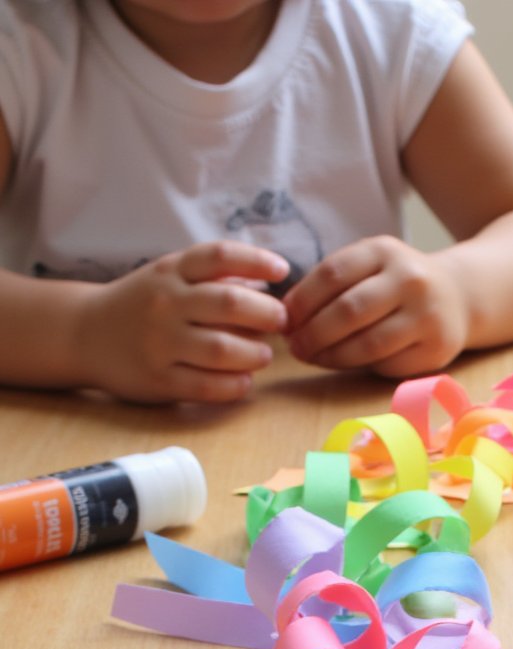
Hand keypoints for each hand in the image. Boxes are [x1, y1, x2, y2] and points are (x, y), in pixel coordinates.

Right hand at [76, 242, 289, 402]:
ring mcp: (160, 343)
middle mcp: (165, 303)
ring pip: (222, 349)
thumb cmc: (141, 304)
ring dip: (255, 354)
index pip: (219, 255)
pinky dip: (234, 385)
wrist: (85, 334)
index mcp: (170, 271)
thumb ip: (212, 276)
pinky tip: (244, 381)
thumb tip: (265, 280)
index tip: (283, 270)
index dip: (257, 260)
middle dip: (267, 313)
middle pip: (229, 303)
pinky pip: (206, 385)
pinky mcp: (158, 379)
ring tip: (264, 355)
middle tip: (280, 322)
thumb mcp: (169, 276)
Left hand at [284, 236, 468, 376]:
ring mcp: (427, 315)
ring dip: (331, 356)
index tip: (284, 320)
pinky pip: (387, 365)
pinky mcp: (436, 348)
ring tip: (313, 358)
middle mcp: (410, 279)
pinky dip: (361, 367)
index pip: (332, 274)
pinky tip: (348, 363)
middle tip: (295, 348)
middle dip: (313, 334)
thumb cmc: (397, 284)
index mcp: (385, 251)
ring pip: (367, 344)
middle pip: (348, 311)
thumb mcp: (369, 267)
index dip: (301, 301)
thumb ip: (332, 285)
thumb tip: (286, 317)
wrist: (458, 296)